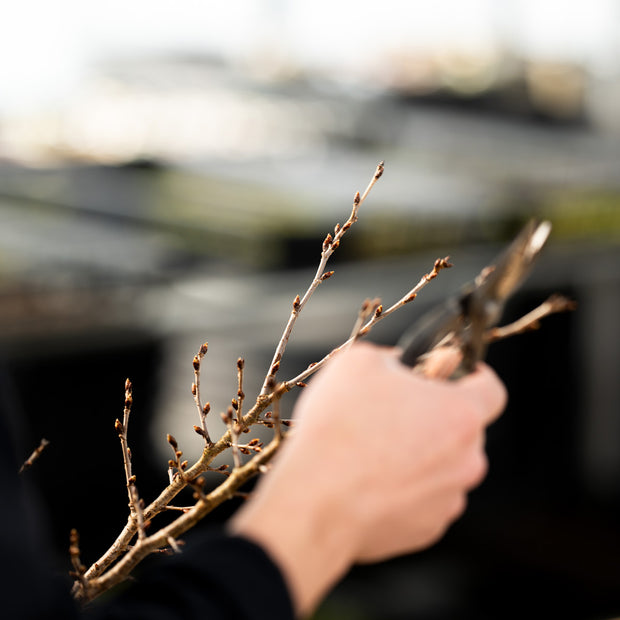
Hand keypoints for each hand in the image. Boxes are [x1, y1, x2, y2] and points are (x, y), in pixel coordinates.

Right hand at [230, 342, 505, 615]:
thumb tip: (399, 366)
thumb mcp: (359, 363)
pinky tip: (368, 480)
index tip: (451, 376)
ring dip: (419, 454)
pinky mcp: (425, 529)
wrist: (316, 500)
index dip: (473, 377)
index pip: (492, 390)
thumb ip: (393, 356)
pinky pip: (423, 498)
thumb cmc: (339, 428)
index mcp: (460, 415)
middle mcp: (466, 461)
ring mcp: (447, 500)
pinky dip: (403, 487)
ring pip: (443, 466)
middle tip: (393, 411)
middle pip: (463, 430)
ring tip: (372, 450)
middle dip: (434, 417)